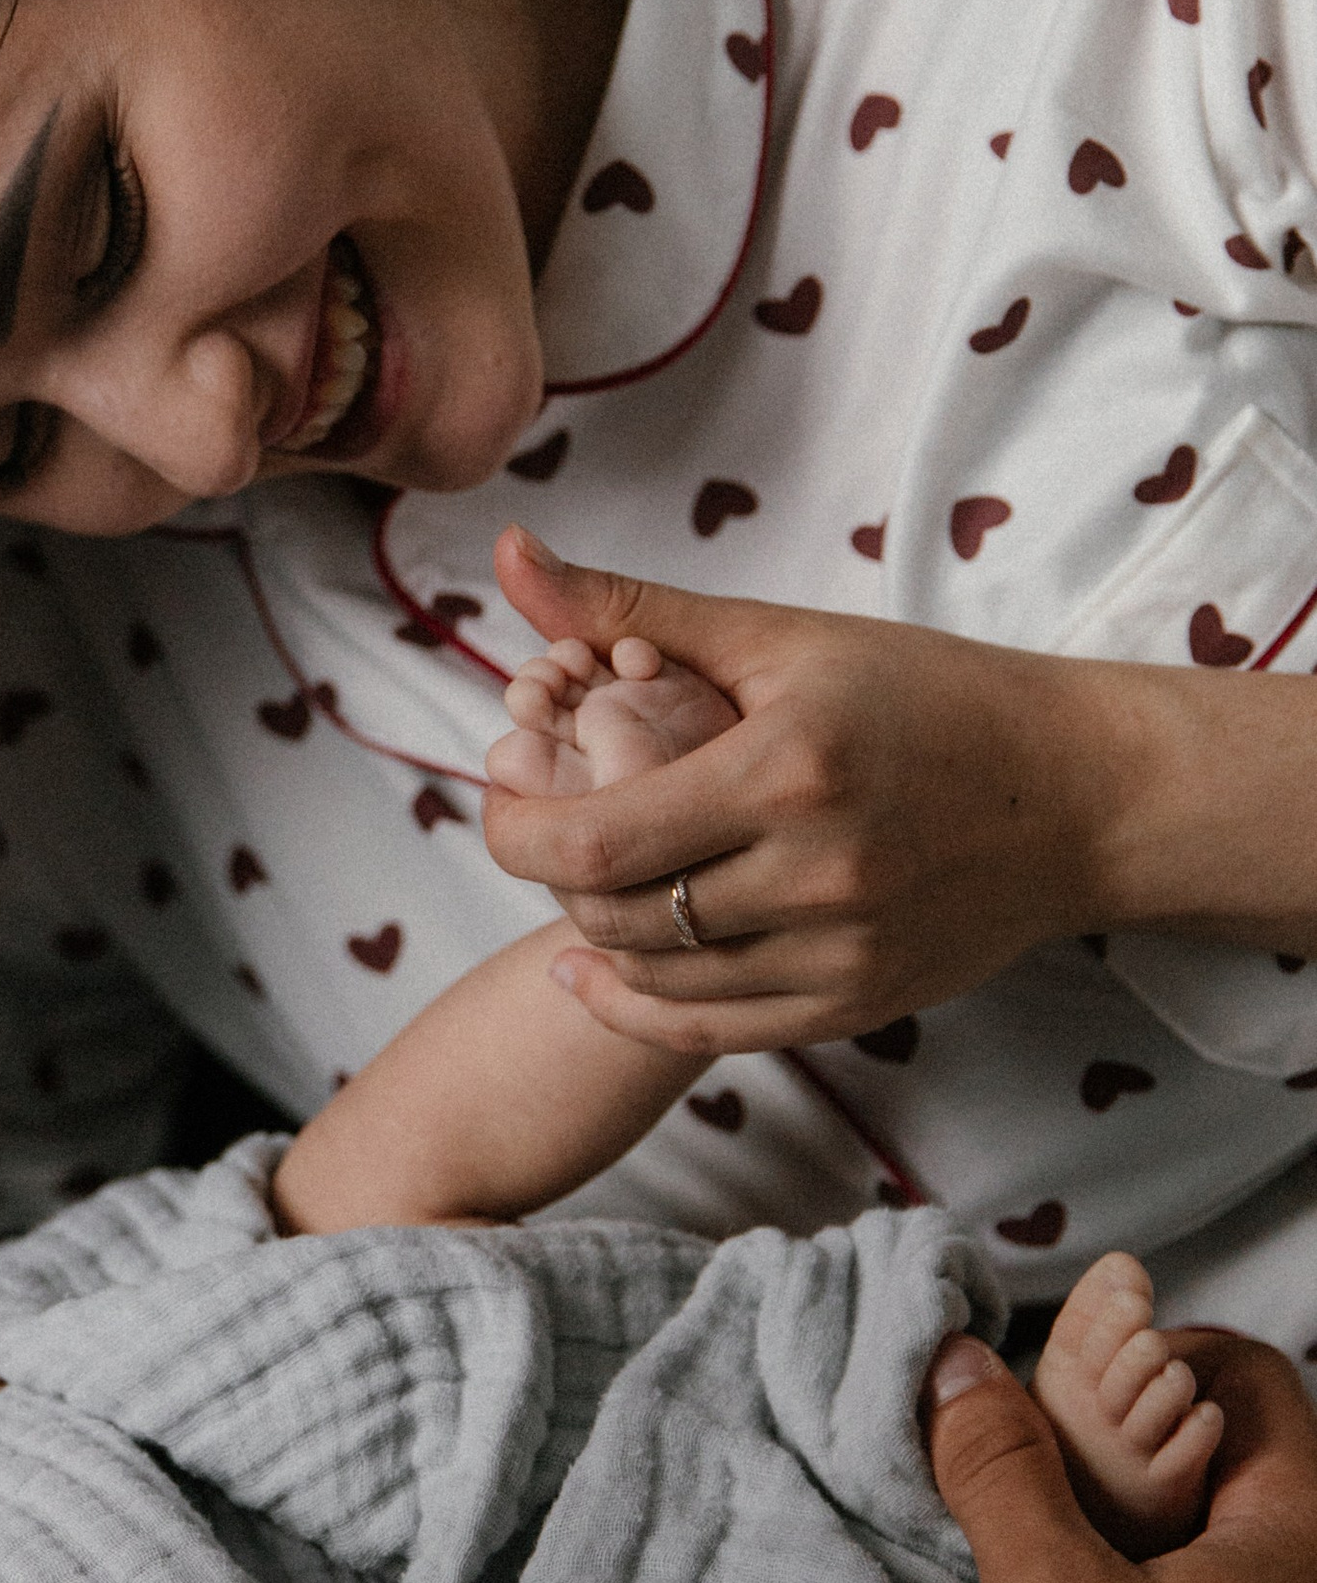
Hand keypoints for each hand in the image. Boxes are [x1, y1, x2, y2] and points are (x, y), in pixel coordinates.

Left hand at [476, 529, 1111, 1052]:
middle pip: (614, 914)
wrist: (1079, 795)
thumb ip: (633, 610)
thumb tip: (509, 554)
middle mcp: (816, 875)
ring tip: (578, 880)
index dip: (516, 827)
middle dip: (547, 874)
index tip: (503, 789)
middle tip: (534, 828)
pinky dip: (634, 1004)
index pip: (594, 838)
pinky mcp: (857, 1006)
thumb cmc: (929, 696)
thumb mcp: (783, 638)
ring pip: (654, 976)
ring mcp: (841, 954)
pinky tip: (594, 968)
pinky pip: (708, 1028)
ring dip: (592, 933)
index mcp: (787, 770)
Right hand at [930, 1325, 1316, 1582]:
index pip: (1248, 1371)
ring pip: (1208, 1544)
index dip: (1154, 1351)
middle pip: (1224, 1453)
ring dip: (1122, 1532)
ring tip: (1029, 1560)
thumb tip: (959, 1364)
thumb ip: (1001, 1473)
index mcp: (1300, 1522)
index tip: (1065, 1381)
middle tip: (1028, 1466)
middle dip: (1121, 1444)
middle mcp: (1316, 1581)